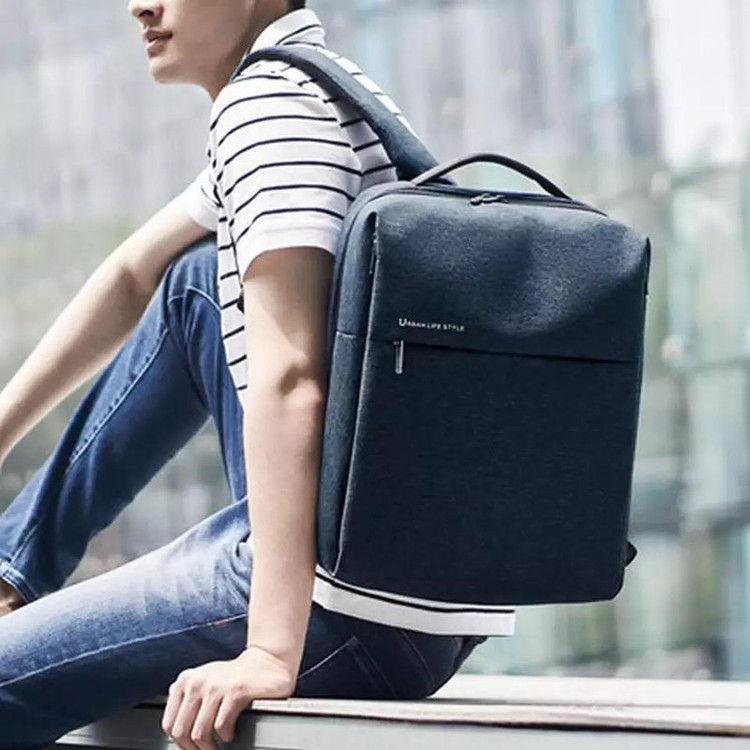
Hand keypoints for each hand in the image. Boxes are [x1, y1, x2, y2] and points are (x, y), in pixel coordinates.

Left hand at [162, 645, 296, 748]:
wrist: (266, 661)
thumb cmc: (235, 676)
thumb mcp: (204, 680)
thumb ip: (186, 698)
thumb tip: (174, 729)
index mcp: (186, 680)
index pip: (169, 723)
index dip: (179, 743)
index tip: (189, 748)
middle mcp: (197, 682)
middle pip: (181, 731)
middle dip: (193, 749)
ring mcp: (216, 686)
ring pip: (199, 733)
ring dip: (209, 747)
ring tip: (217, 745)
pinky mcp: (235, 692)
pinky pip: (221, 726)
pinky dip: (225, 735)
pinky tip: (230, 732)